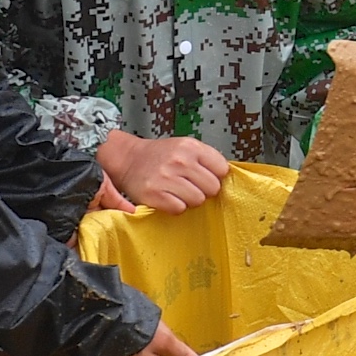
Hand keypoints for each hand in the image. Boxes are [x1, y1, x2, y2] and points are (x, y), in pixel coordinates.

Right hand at [94, 130, 230, 214]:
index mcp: (190, 147)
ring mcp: (166, 177)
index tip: (205, 177)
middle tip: (190, 185)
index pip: (222, 169)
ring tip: (178, 191)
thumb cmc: (159, 156)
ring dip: (190, 200)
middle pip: (213, 188)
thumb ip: (205, 159)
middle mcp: (179, 160)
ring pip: (198, 200)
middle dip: (204, 190)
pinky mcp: (154, 194)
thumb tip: (227, 178)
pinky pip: (179, 209)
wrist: (128, 159)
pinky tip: (168, 197)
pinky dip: (175, 206)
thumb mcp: (184, 147)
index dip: (215, 176)